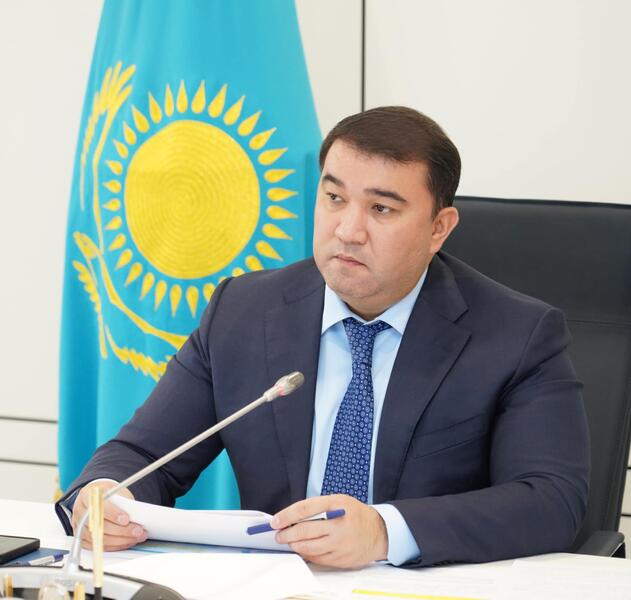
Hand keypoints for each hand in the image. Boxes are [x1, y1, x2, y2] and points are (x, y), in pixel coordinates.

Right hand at [71, 481, 146, 550]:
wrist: (93, 498)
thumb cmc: (106, 494)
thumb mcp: (115, 490)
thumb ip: (122, 501)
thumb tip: (136, 515)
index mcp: (87, 496)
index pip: (99, 506)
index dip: (113, 514)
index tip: (126, 519)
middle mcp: (81, 513)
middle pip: (101, 526)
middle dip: (122, 530)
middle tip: (138, 531)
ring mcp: (80, 527)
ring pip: (101, 539)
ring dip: (121, 540)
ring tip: (137, 537)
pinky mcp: (83, 539)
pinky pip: (100, 546)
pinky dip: (116, 546)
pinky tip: (127, 542)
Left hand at [272, 494, 387, 567]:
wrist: (379, 532)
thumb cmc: (355, 514)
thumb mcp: (339, 501)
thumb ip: (318, 507)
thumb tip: (292, 518)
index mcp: (336, 505)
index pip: (305, 509)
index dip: (287, 515)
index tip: (275, 521)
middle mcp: (338, 525)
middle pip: (304, 531)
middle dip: (286, 534)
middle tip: (278, 534)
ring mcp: (340, 544)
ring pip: (308, 548)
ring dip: (294, 545)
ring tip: (289, 541)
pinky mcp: (341, 559)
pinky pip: (317, 559)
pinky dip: (306, 554)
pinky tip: (303, 549)